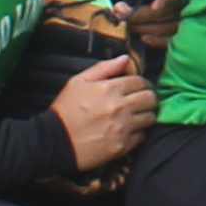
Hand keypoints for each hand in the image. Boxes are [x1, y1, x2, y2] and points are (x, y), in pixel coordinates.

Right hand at [46, 53, 155, 177]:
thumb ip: (104, 68)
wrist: (55, 141)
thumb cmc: (66, 109)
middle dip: (149, 97)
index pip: (140, 81)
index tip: (139, 87)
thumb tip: (126, 58)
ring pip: (150, 118)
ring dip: (146, 115)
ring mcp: (123, 128)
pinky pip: (142, 136)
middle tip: (143, 100)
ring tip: (137, 115)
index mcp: (110, 89)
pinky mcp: (122, 146)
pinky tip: (129, 130)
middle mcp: (120, 107)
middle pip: (150, 98)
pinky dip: (138, 132)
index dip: (142, 83)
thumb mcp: (78, 82)